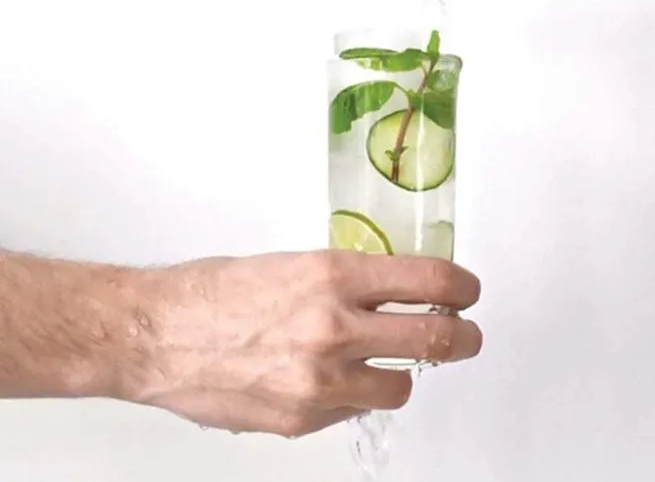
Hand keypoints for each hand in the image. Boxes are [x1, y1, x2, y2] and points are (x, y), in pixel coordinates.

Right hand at [126, 250, 481, 436]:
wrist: (157, 333)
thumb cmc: (215, 291)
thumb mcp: (294, 264)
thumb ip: (347, 280)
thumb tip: (389, 290)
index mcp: (333, 275)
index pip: (429, 280)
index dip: (461, 286)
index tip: (468, 291)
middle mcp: (334, 327)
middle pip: (436, 338)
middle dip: (462, 338)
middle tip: (467, 335)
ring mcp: (321, 380)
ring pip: (402, 385)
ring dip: (402, 372)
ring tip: (386, 362)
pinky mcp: (303, 419)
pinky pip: (354, 410)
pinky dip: (354, 396)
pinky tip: (331, 381)